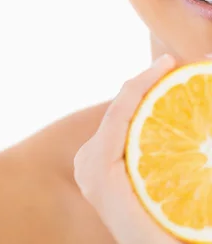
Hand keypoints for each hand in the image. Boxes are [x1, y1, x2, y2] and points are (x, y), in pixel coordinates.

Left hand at [73, 54, 181, 243]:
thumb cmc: (161, 234)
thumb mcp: (177, 205)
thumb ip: (194, 165)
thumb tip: (203, 98)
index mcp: (99, 169)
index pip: (120, 110)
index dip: (145, 79)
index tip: (171, 61)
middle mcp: (87, 163)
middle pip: (120, 108)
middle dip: (150, 83)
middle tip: (178, 66)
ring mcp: (88, 164)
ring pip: (120, 116)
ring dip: (147, 96)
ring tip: (173, 78)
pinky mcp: (97, 166)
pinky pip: (119, 129)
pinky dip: (140, 112)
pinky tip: (162, 101)